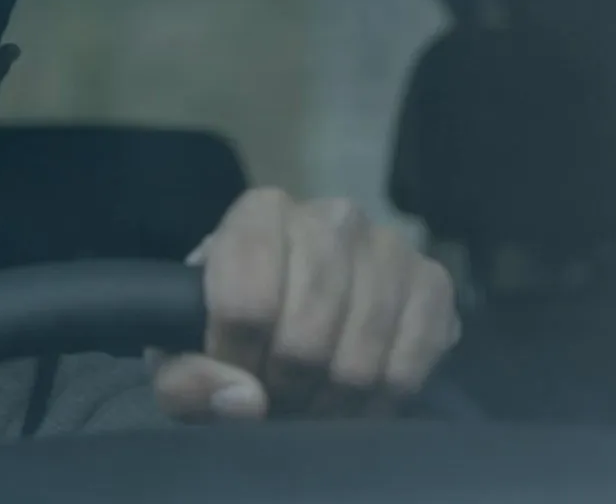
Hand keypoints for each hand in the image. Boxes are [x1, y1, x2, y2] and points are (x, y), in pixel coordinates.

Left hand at [147, 188, 459, 420]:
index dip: (236, 359)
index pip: (246, 301)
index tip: (236, 375)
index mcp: (261, 212)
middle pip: (305, 337)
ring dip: (331, 403)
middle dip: (286, 386)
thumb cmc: (229, 325)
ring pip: (359, 360)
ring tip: (313, 404)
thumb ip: (186, 380)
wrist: (293, 311)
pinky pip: (410, 367)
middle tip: (278, 397)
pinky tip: (357, 401)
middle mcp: (332, 215)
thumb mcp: (182, 354)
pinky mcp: (434, 283)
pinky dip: (378, 402)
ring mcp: (390, 246)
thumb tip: (245, 399)